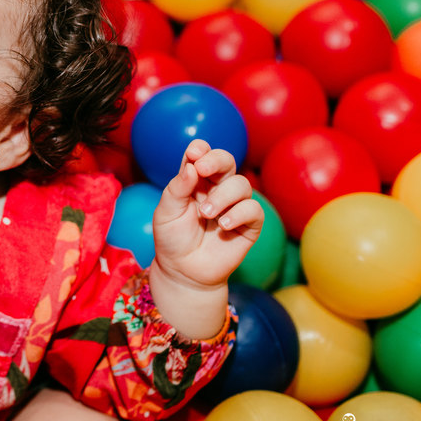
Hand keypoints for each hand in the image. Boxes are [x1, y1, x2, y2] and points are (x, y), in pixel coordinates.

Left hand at [151, 139, 263, 290]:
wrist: (183, 271)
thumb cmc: (172, 239)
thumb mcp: (166, 212)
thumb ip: (177, 188)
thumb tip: (192, 166)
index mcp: (195, 181)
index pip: (202, 156)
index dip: (201, 150)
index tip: (194, 153)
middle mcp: (216, 189)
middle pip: (227, 161)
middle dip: (217, 161)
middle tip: (203, 170)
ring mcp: (234, 205)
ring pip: (241, 184)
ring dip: (223, 196)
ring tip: (206, 213)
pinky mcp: (248, 225)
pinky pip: (254, 209)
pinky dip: (239, 213)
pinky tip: (222, 225)